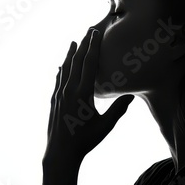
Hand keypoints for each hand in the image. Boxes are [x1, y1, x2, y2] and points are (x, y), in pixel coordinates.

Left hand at [43, 28, 134, 167]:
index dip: (93, 47)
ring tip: (73, 42)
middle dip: (83, 45)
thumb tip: (131, 96)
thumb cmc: (85, 140)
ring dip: (70, 54)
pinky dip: (61, 70)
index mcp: (82, 94)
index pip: (89, 64)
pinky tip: (61, 68)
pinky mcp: (54, 102)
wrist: (60, 153)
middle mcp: (68, 91)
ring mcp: (59, 95)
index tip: (95, 33)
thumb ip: (118, 109)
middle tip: (88, 31)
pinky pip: (58, 80)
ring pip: (64, 69)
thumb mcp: (105, 126)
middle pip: (76, 62)